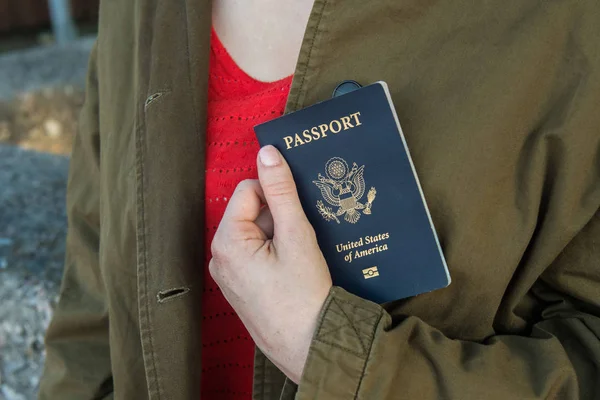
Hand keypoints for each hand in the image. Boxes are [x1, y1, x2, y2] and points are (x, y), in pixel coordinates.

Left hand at [209, 145, 332, 383]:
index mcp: (227, 241)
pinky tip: (294, 269)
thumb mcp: (296, 235)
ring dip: (278, 236)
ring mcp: (228, 276)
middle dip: (278, 218)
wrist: (310, 345)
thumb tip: (267, 152)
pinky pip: (254, 257)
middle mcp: (219, 258)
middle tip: (302, 237)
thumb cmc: (303, 294)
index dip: (275, 194)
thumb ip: (281, 191)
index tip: (297, 210)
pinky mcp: (240, 289)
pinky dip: (274, 254)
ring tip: (300, 257)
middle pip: (250, 214)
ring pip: (254, 235)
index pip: (247, 191)